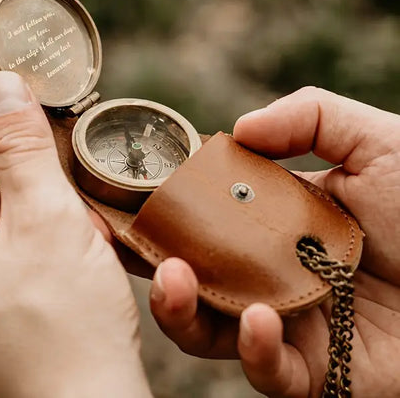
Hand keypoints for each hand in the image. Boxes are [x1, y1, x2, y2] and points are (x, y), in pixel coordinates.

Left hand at [0, 72, 151, 397]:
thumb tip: (2, 87)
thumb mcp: (48, 218)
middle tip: (45, 124)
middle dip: (3, 153)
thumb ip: (20, 147)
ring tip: (62, 170)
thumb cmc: (69, 329)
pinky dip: (26, 228)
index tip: (14, 88)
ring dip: (21, 191)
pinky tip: (63, 218)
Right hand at [149, 87, 399, 396]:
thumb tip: (233, 128)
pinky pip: (270, 373)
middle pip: (192, 274)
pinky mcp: (321, 373)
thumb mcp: (376, 139)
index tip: (122, 198)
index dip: (161, 209)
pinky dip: (256, 352)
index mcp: (275, 219)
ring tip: (172, 277)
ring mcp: (291, 322)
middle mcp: (271, 270)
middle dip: (148, 262)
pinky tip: (261, 322)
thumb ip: (309, 117)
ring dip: (181, 309)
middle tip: (116, 241)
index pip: (203, 216)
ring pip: (211, 329)